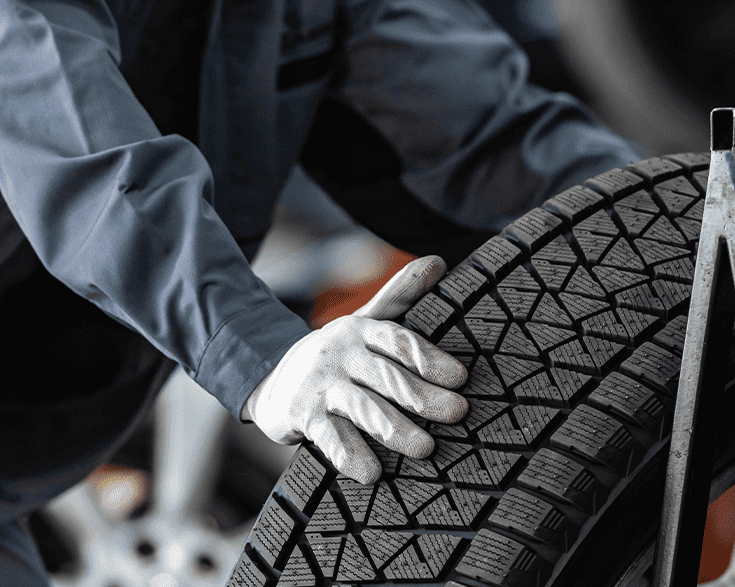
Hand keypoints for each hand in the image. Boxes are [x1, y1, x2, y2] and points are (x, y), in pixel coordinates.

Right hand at [244, 256, 468, 482]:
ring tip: (426, 449)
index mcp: (360, 330)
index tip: (461, 378)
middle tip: (457, 413)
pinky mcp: (304, 416)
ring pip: (364, 409)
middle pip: (388, 376)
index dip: (431, 358)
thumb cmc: (336, 355)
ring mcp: (321, 386)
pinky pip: (330, 439)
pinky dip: (350, 457)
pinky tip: (372, 474)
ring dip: (396, 430)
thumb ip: (400, 295)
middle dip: (424, 396)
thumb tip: (439, 261)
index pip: (399, 341)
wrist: (273, 381)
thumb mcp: (364, 320)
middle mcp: (341, 354)